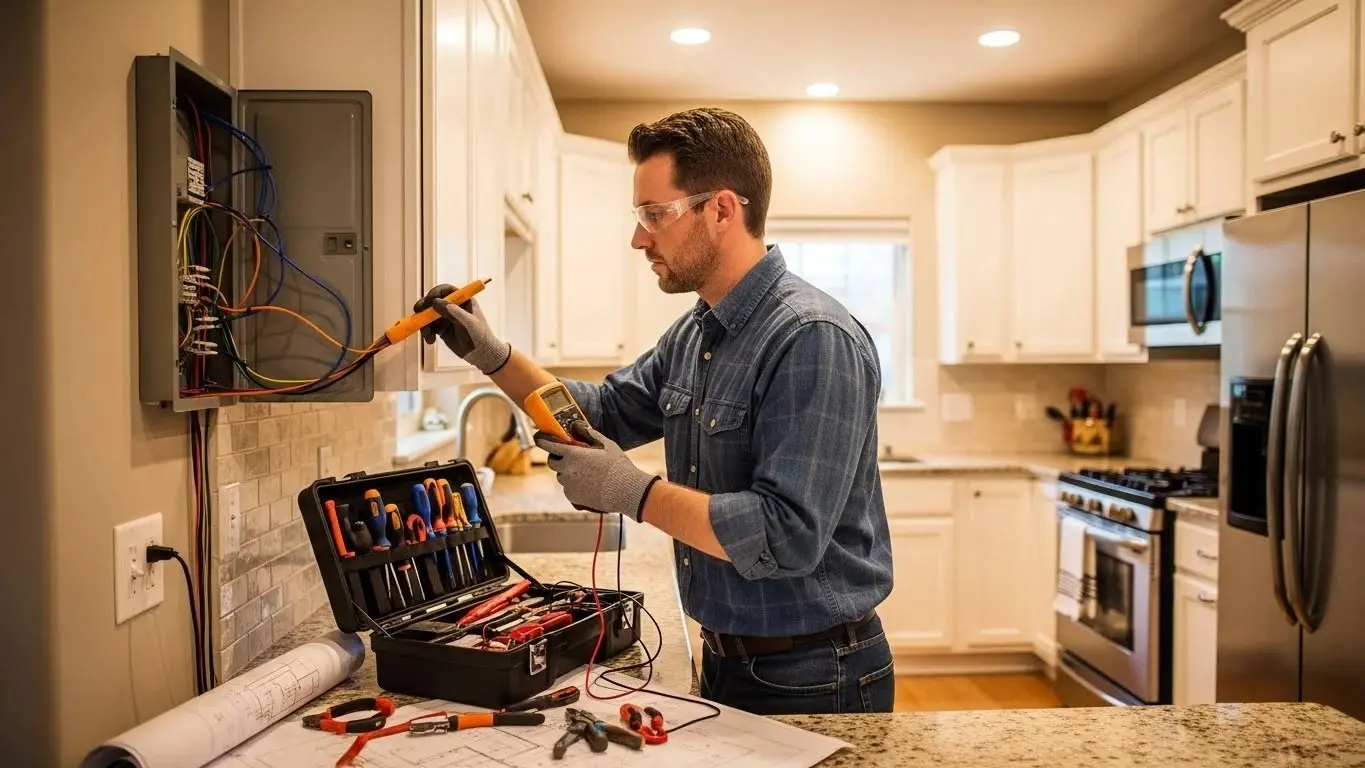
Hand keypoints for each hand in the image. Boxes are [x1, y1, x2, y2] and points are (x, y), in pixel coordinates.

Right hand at [412, 284, 510, 374]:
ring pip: (429, 315)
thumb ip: (454, 312)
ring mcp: (446, 318)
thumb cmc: (480, 335)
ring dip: (424, 323)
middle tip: (417, 311)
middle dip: (424, 306)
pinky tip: (430, 340)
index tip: (429, 300)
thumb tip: (436, 302)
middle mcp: (452, 307)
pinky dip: (427, 333)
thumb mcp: (469, 322)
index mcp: (462, 300)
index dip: (435, 293)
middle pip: (433, 301)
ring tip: (426, 334)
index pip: (446, 290)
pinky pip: (429, 327)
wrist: (481, 354)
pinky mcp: (441, 329)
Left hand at [534, 423, 659, 521]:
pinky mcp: (573, 497)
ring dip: (568, 473)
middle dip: (558, 458)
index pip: (550, 446)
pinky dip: (574, 486)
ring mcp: (569, 485)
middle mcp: (567, 470)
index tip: (538, 438)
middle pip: (552, 462)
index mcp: (574, 454)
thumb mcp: (606, 445)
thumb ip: (589, 434)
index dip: (542, 441)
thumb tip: (578, 427)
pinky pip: (568, 489)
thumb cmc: (618, 466)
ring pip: (562, 476)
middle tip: (570, 458)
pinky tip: (589, 484)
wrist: (626, 491)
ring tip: (586, 474)